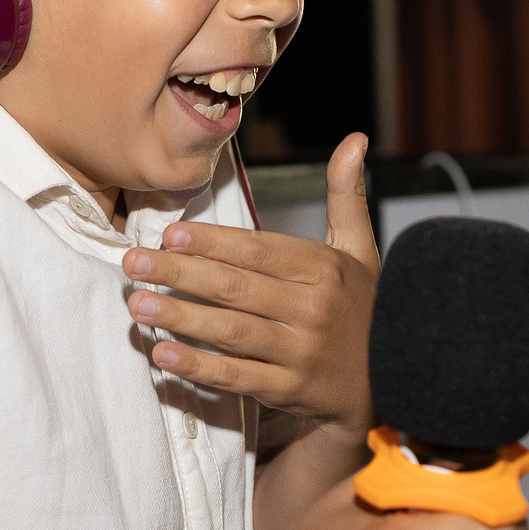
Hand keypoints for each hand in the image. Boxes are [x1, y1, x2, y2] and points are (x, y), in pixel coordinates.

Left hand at [124, 133, 379, 428]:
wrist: (395, 377)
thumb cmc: (364, 306)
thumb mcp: (360, 247)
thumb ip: (345, 193)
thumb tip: (355, 139)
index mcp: (324, 268)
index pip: (258, 251)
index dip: (213, 243)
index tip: (170, 235)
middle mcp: (312, 309)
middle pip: (236, 288)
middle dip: (180, 274)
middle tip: (133, 263)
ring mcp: (300, 352)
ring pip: (230, 331)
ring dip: (180, 317)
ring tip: (137, 304)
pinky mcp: (289, 390)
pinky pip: (237, 377)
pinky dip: (199, 367)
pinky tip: (164, 353)